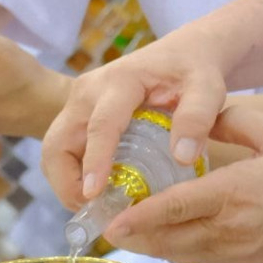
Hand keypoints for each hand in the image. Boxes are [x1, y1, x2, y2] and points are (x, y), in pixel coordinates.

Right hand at [42, 32, 235, 208]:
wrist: (185, 52)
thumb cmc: (195, 70)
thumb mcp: (208, 88)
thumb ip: (198, 118)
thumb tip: (181, 157)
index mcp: (120, 82)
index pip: (100, 126)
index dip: (95, 161)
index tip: (93, 194)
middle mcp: (89, 90)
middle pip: (58, 141)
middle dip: (66, 180)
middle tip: (92, 210)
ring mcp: (80, 101)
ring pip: (55, 147)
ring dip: (66, 180)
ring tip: (95, 206)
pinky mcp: (80, 113)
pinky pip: (65, 148)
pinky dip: (73, 172)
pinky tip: (98, 192)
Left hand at [101, 108, 262, 262]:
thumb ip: (234, 121)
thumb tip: (199, 115)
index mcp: (234, 193)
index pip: (174, 209)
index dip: (138, 216)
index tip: (111, 218)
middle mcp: (230, 228)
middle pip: (167, 240)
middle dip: (133, 237)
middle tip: (105, 225)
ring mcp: (237, 251)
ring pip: (180, 255)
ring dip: (151, 248)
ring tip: (127, 235)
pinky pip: (200, 262)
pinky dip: (176, 254)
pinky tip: (166, 242)